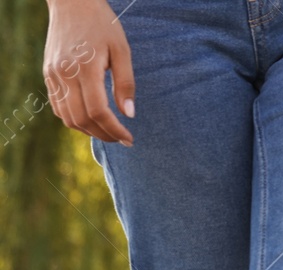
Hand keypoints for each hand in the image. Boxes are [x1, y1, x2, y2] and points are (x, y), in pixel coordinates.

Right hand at [43, 0, 134, 145]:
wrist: (72, 3)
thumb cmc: (102, 24)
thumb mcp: (121, 50)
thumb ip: (125, 83)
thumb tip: (129, 114)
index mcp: (85, 68)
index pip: (99, 111)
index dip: (114, 130)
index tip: (129, 138)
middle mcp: (65, 74)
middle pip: (82, 119)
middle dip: (104, 134)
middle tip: (121, 139)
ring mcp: (53, 74)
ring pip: (67, 116)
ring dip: (88, 130)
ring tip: (108, 132)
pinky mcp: (48, 73)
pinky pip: (57, 105)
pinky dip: (73, 118)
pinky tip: (90, 120)